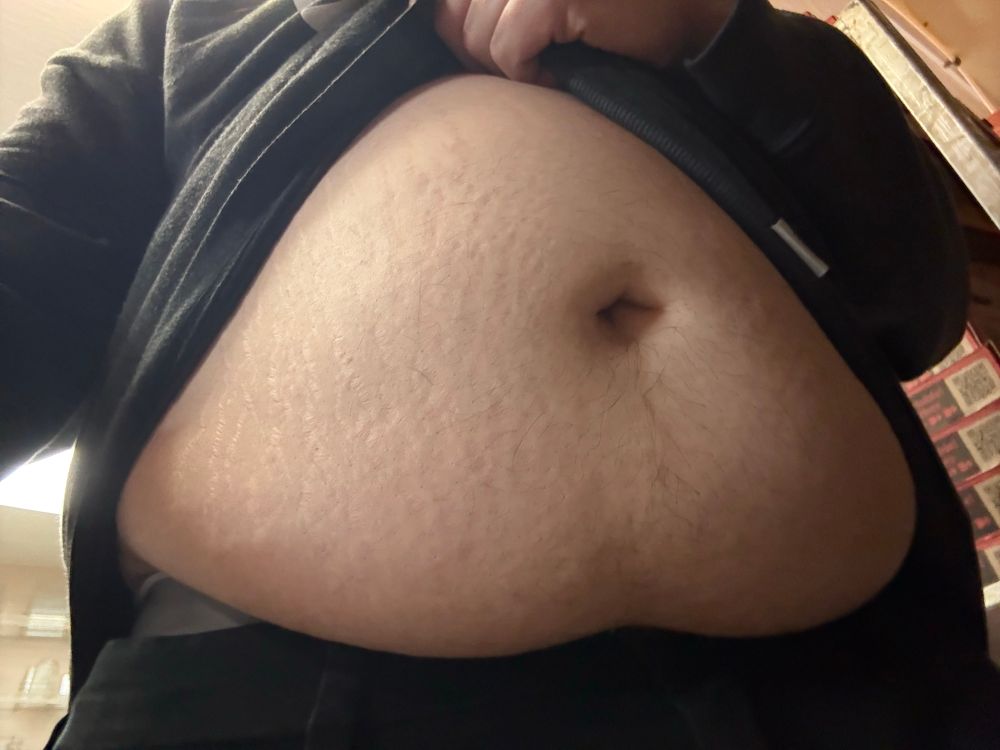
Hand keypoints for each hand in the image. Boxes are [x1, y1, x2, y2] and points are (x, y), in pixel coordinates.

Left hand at [432, 0, 736, 84]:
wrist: (689, 13)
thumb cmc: (619, 13)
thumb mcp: (545, 4)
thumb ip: (501, 4)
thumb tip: (445, 29)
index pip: (448, 2)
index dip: (466, 34)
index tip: (506, 53)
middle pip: (453, 21)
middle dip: (484, 58)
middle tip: (529, 67)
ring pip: (476, 41)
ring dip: (509, 69)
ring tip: (550, 66)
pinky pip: (507, 52)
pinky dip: (529, 76)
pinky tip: (561, 71)